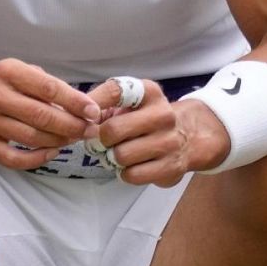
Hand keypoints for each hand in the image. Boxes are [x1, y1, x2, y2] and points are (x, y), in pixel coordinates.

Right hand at [0, 59, 100, 170]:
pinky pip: (14, 158)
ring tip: (73, 139)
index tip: (93, 112)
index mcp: (7, 72)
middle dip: (72, 125)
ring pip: (31, 138)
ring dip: (59, 141)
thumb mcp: (16, 69)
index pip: (47, 88)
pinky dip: (37, 159)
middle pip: (41, 116)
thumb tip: (77, 105)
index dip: (74, 102)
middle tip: (89, 130)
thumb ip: (43, 84)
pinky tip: (51, 152)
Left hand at [87, 78, 227, 186]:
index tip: (84, 115)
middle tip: (98, 143)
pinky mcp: (171, 166)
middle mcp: (162, 114)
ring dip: (111, 158)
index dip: (92, 103)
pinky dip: (123, 173)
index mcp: (149, 92)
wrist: (188, 136)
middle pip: (112, 130)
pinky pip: (132, 175)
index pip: (114, 91)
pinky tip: (128, 166)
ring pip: (121, 156)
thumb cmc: (145, 119)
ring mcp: (169, 141)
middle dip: (98, 139)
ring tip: (114, 154)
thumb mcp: (129, 103)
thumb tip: (78, 118)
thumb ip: (103, 105)